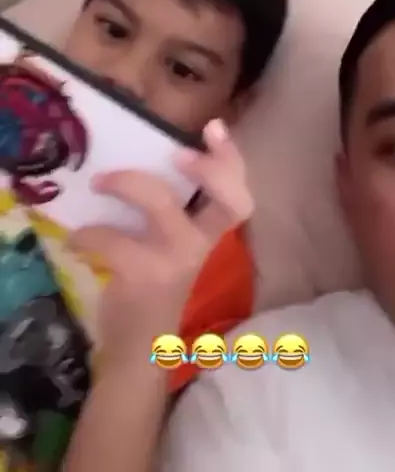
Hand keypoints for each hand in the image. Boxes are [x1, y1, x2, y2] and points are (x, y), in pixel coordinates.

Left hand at [68, 119, 252, 371]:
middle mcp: (201, 244)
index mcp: (208, 233)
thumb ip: (173, 208)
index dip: (232, 160)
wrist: (140, 345)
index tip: (214, 127)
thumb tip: (145, 156)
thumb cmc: (155, 282)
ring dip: (124, 183)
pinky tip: (76, 238)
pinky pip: (112, 238)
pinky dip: (87, 233)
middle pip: (228, 201)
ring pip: (160, 204)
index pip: (239, 195)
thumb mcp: (173, 244)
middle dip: (208, 169)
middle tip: (175, 153)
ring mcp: (175, 260)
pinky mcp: (143, 275)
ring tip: (98, 181)